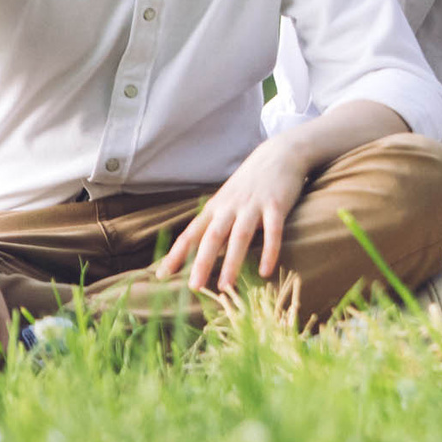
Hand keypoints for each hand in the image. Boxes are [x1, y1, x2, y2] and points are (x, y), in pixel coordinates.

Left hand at [155, 132, 312, 294]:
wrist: (280, 153)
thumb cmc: (251, 182)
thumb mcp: (227, 199)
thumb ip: (216, 222)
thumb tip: (199, 252)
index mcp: (215, 207)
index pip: (191, 233)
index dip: (176, 254)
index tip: (162, 276)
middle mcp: (230, 207)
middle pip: (212, 237)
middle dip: (201, 262)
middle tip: (193, 287)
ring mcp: (253, 206)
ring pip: (240, 236)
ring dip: (232, 262)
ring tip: (226, 287)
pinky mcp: (276, 205)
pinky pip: (273, 232)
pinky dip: (269, 252)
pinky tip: (266, 271)